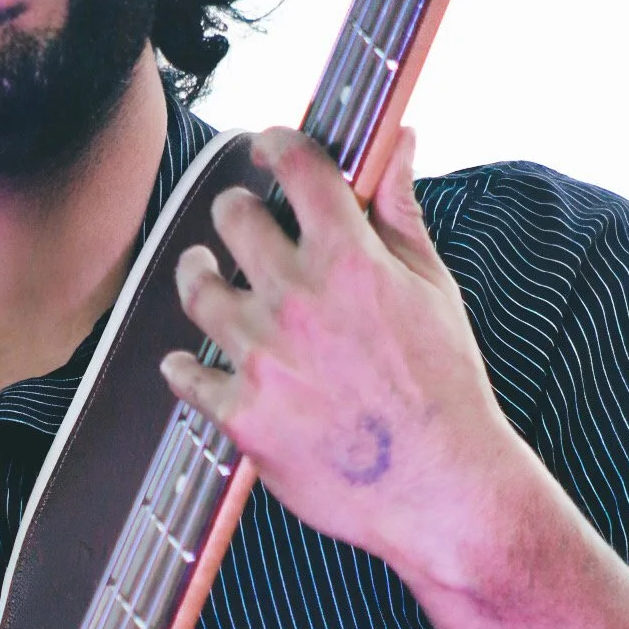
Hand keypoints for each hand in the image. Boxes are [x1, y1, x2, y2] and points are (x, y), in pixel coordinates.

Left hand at [160, 126, 528, 593]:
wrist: (440, 486)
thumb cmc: (445, 388)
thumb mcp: (433, 288)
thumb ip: (402, 211)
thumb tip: (400, 142)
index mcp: (349, 258)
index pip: (298, 167)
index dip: (278, 143)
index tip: (269, 147)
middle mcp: (296, 298)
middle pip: (234, 218)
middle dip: (237, 209)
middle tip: (239, 218)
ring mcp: (263, 356)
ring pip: (198, 289)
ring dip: (197, 272)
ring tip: (202, 271)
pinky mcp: (243, 414)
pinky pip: (187, 376)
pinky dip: (183, 368)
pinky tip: (184, 364)